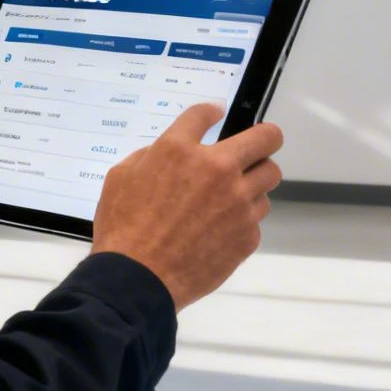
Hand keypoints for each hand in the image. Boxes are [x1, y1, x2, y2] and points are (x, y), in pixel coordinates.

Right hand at [91, 103, 282, 309]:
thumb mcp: (122, 177)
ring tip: (233, 195)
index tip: (217, 113)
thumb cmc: (124, 228)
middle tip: (255, 147)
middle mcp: (218, 170)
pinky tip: (222, 228)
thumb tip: (170, 150)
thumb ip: (151, 155)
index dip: (212, 111)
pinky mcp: (247, 235)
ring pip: (268, 180)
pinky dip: (244, 217)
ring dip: (253, 182)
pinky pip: (257, 217)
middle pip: (267, 139)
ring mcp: (238, 203)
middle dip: (264, 139)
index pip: (206, 113)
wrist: (138, 278)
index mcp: (180, 150)